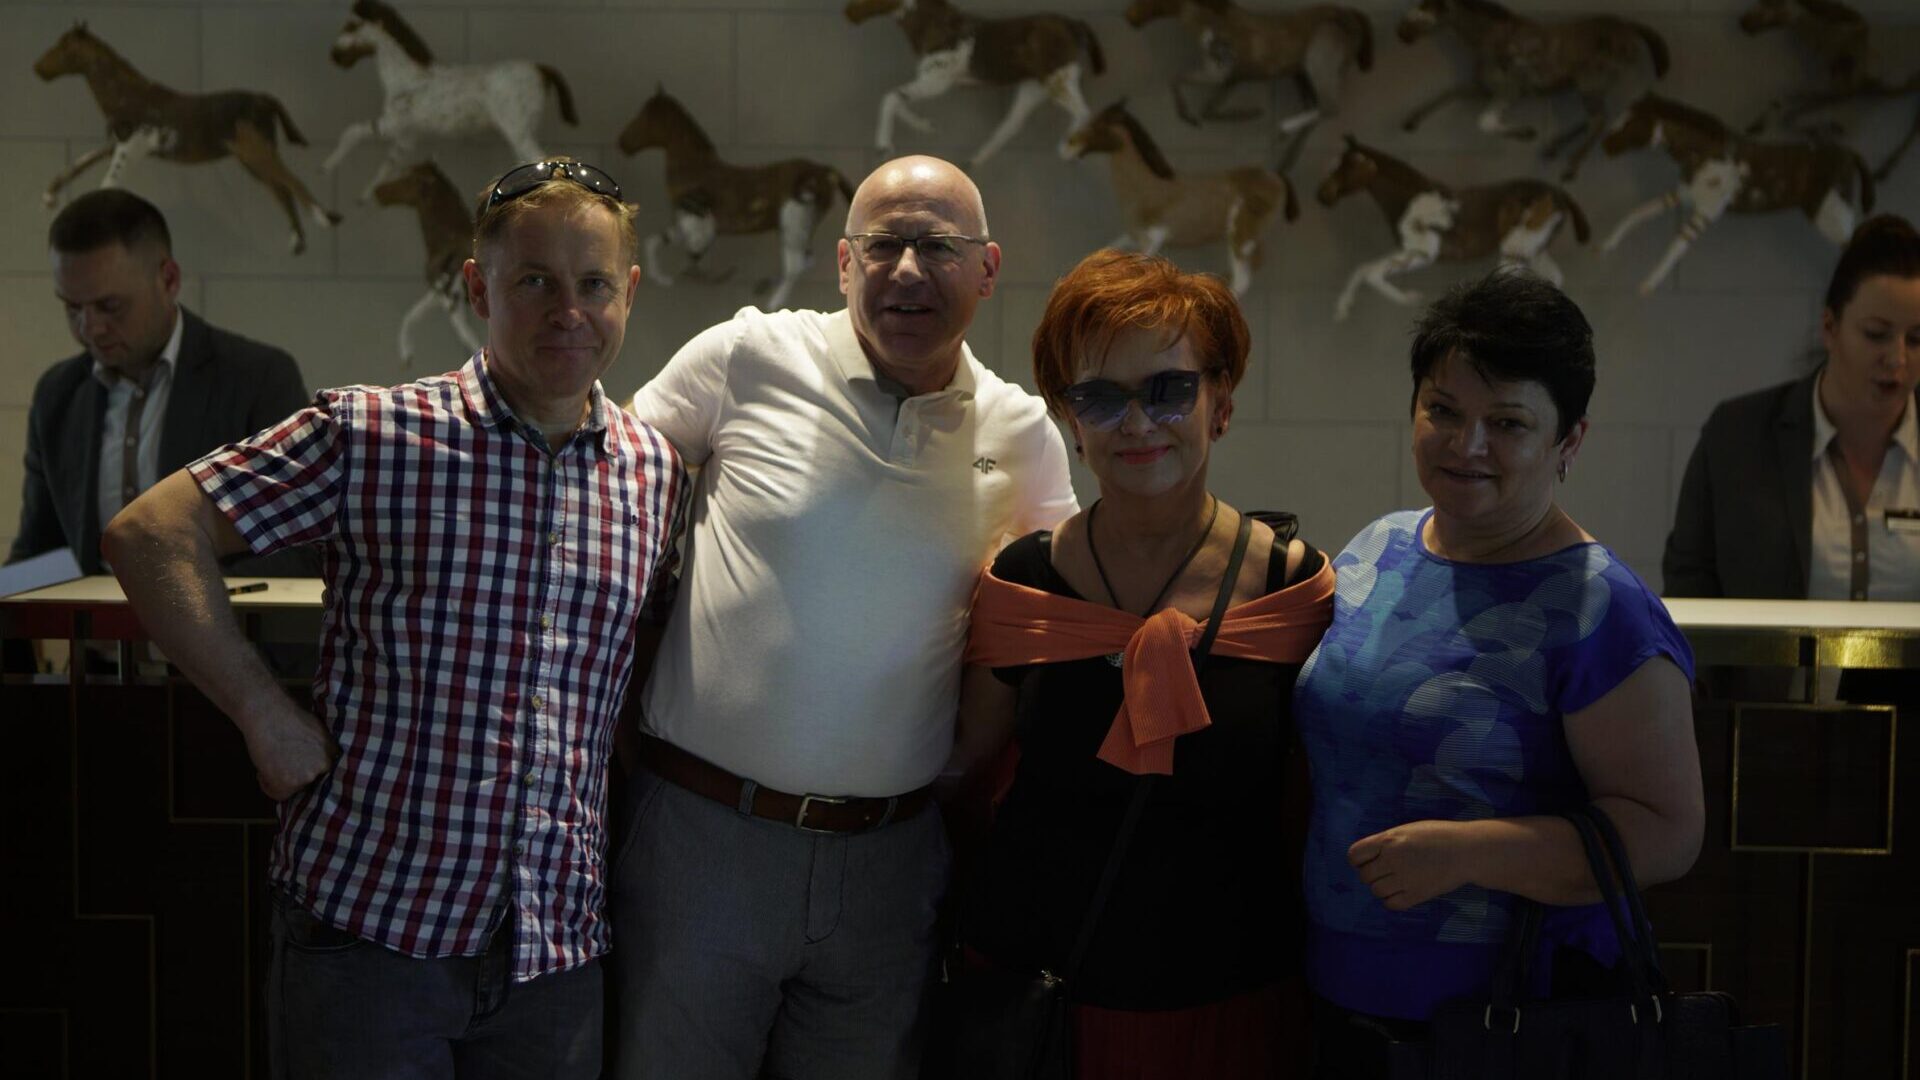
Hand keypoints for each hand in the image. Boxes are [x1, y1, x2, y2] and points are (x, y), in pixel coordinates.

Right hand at [242, 705, 338, 800]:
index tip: (300, 770)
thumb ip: (320, 749)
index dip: (310, 771)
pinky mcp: (288, 784)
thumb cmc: (288, 717)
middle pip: (310, 782)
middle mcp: (324, 765)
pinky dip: (267, 784)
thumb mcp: (316, 731)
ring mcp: (307, 776)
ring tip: (272, 760)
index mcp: (333, 752)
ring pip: (294, 788)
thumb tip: (314, 760)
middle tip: (282, 762)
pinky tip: (264, 768)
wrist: (269, 715)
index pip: (326, 773)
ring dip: (282, 779)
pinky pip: (277, 795)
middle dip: (297, 775)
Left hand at [1348, 819, 1478, 911]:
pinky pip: (1391, 904)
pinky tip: (1401, 891)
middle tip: (1386, 870)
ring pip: (1376, 891)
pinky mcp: (1416, 895)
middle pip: (1364, 875)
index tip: (1369, 860)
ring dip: (1382, 887)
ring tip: (1396, 880)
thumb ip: (1385, 842)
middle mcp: (1393, 860)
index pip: (1354, 855)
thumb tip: (1368, 856)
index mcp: (1389, 840)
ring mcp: (1404, 879)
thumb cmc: (1437, 836)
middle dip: (1372, 873)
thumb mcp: (1407, 830)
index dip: (1359, 859)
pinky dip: (1392, 900)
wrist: (1466, 851)